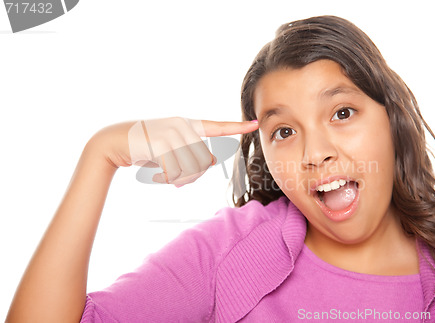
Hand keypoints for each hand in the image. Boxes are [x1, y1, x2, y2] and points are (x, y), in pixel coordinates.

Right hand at [90, 117, 258, 185]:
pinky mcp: (161, 143)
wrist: (113, 142)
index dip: (236, 127)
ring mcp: (171, 133)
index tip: (255, 124)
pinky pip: (175, 171)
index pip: (216, 126)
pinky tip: (157, 177)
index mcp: (186, 125)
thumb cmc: (144, 147)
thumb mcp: (170, 149)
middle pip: (203, 161)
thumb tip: (214, 160)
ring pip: (191, 168)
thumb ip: (191, 153)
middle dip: (192, 176)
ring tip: (164, 177)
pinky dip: (168, 180)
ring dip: (179, 179)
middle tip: (175, 180)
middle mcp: (182, 126)